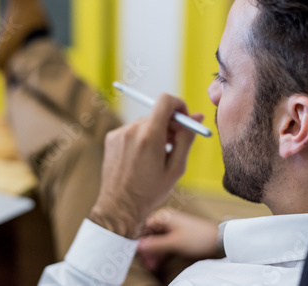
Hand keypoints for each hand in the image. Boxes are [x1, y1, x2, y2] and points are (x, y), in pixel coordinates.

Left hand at [88, 94, 203, 238]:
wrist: (120, 207)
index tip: (184, 119)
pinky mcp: (111, 138)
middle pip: (156, 113)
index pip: (165, 101)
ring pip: (145, 123)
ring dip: (155, 133)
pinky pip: (132, 130)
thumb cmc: (150, 191)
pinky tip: (142, 158)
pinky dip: (141, 138)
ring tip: (157, 157)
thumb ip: (186, 139)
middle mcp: (131, 130)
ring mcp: (119, 133)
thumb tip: (197, 117)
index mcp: (149, 136)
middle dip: (169, 124)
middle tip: (175, 144)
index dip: (179, 105)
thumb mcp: (176, 168)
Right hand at [137, 209, 218, 270]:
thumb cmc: (197, 238)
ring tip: (151, 266)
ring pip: (155, 240)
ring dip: (152, 253)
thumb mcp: (174, 243)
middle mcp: (165, 220)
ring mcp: (170, 227)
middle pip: (148, 234)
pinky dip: (159, 252)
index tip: (134, 252)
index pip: (142, 226)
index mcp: (163, 216)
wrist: (218, 240)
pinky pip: (162, 243)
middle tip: (145, 263)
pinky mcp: (175, 235)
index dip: (137, 240)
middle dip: (145, 249)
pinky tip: (157, 263)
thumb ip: (155, 244)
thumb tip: (138, 245)